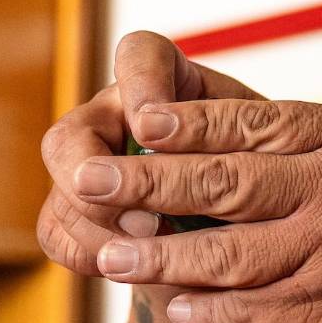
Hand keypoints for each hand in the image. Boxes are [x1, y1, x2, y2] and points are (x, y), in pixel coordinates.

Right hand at [36, 31, 261, 278]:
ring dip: (103, 225)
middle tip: (148, 220)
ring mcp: (90, 161)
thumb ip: (233, 149)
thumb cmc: (263, 184)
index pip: (139, 55)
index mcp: (168, 83)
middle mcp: (119, 114)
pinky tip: (127, 267)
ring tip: (150, 251)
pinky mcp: (73, 210)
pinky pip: (55, 230)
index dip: (139, 85)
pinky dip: (90, 253)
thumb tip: (195, 157)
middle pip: (74, 132)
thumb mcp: (265, 160)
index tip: (152, 128)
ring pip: (66, 185)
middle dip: (102, 179)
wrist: (244, 240)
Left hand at [54, 98, 321, 322]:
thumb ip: (316, 147)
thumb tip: (230, 134)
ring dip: (161, 256)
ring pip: (232, 253)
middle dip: (148, 183)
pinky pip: (261, 311)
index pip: (252, 121)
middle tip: (86, 181)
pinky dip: (213, 311)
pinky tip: (175, 309)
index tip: (133, 117)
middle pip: (227, 181)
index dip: (187, 122)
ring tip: (107, 257)